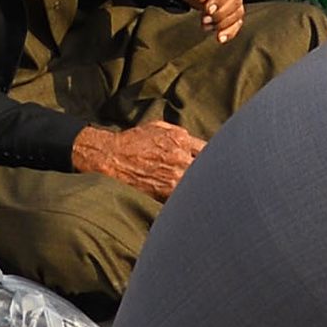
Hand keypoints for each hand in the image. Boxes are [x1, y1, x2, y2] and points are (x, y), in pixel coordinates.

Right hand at [69, 119, 204, 196]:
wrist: (109, 157)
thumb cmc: (133, 141)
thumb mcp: (160, 127)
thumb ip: (182, 135)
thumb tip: (199, 145)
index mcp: (181, 139)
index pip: (209, 149)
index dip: (214, 157)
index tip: (217, 163)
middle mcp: (179, 157)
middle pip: (208, 168)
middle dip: (210, 173)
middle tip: (216, 180)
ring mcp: (172, 176)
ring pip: (197, 183)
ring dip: (199, 185)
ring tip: (205, 191)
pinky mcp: (163, 192)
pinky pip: (183, 195)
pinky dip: (187, 196)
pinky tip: (188, 198)